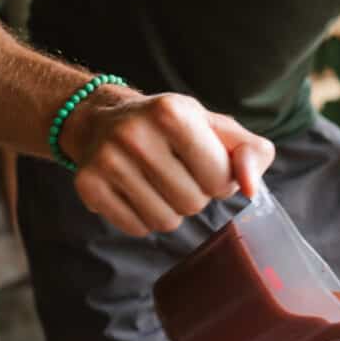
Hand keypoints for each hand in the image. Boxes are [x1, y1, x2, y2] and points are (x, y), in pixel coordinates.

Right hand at [66, 90, 274, 235]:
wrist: (104, 119)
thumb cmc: (172, 127)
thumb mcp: (216, 127)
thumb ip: (252, 153)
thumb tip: (250, 188)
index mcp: (172, 112)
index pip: (219, 178)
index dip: (220, 179)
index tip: (205, 163)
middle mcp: (135, 133)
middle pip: (193, 203)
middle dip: (195, 195)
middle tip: (178, 172)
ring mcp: (107, 160)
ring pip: (165, 222)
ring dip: (170, 209)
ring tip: (157, 182)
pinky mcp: (88, 185)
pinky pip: (136, 228)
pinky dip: (143, 218)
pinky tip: (135, 190)